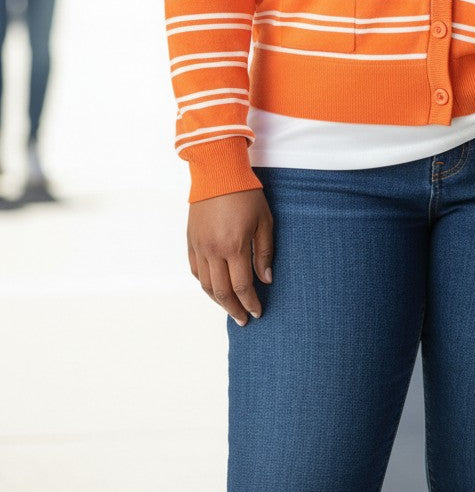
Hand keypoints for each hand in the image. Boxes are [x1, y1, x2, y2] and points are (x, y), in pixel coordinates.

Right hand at [187, 188, 273, 326]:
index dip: (250, 303)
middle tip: (243, 319)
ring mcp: (199, 246)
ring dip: (218, 301)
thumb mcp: (264, 220)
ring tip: (230, 308)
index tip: (257, 313)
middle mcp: (213, 250)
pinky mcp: (191, 240)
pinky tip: (214, 288)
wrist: (218, 171)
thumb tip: (266, 279)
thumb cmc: (246, 194)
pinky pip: (196, 270)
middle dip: (234, 309)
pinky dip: (204, 284)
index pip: (242, 286)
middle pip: (222, 292)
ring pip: (206, 285)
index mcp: (234, 246)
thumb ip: (264, 252)